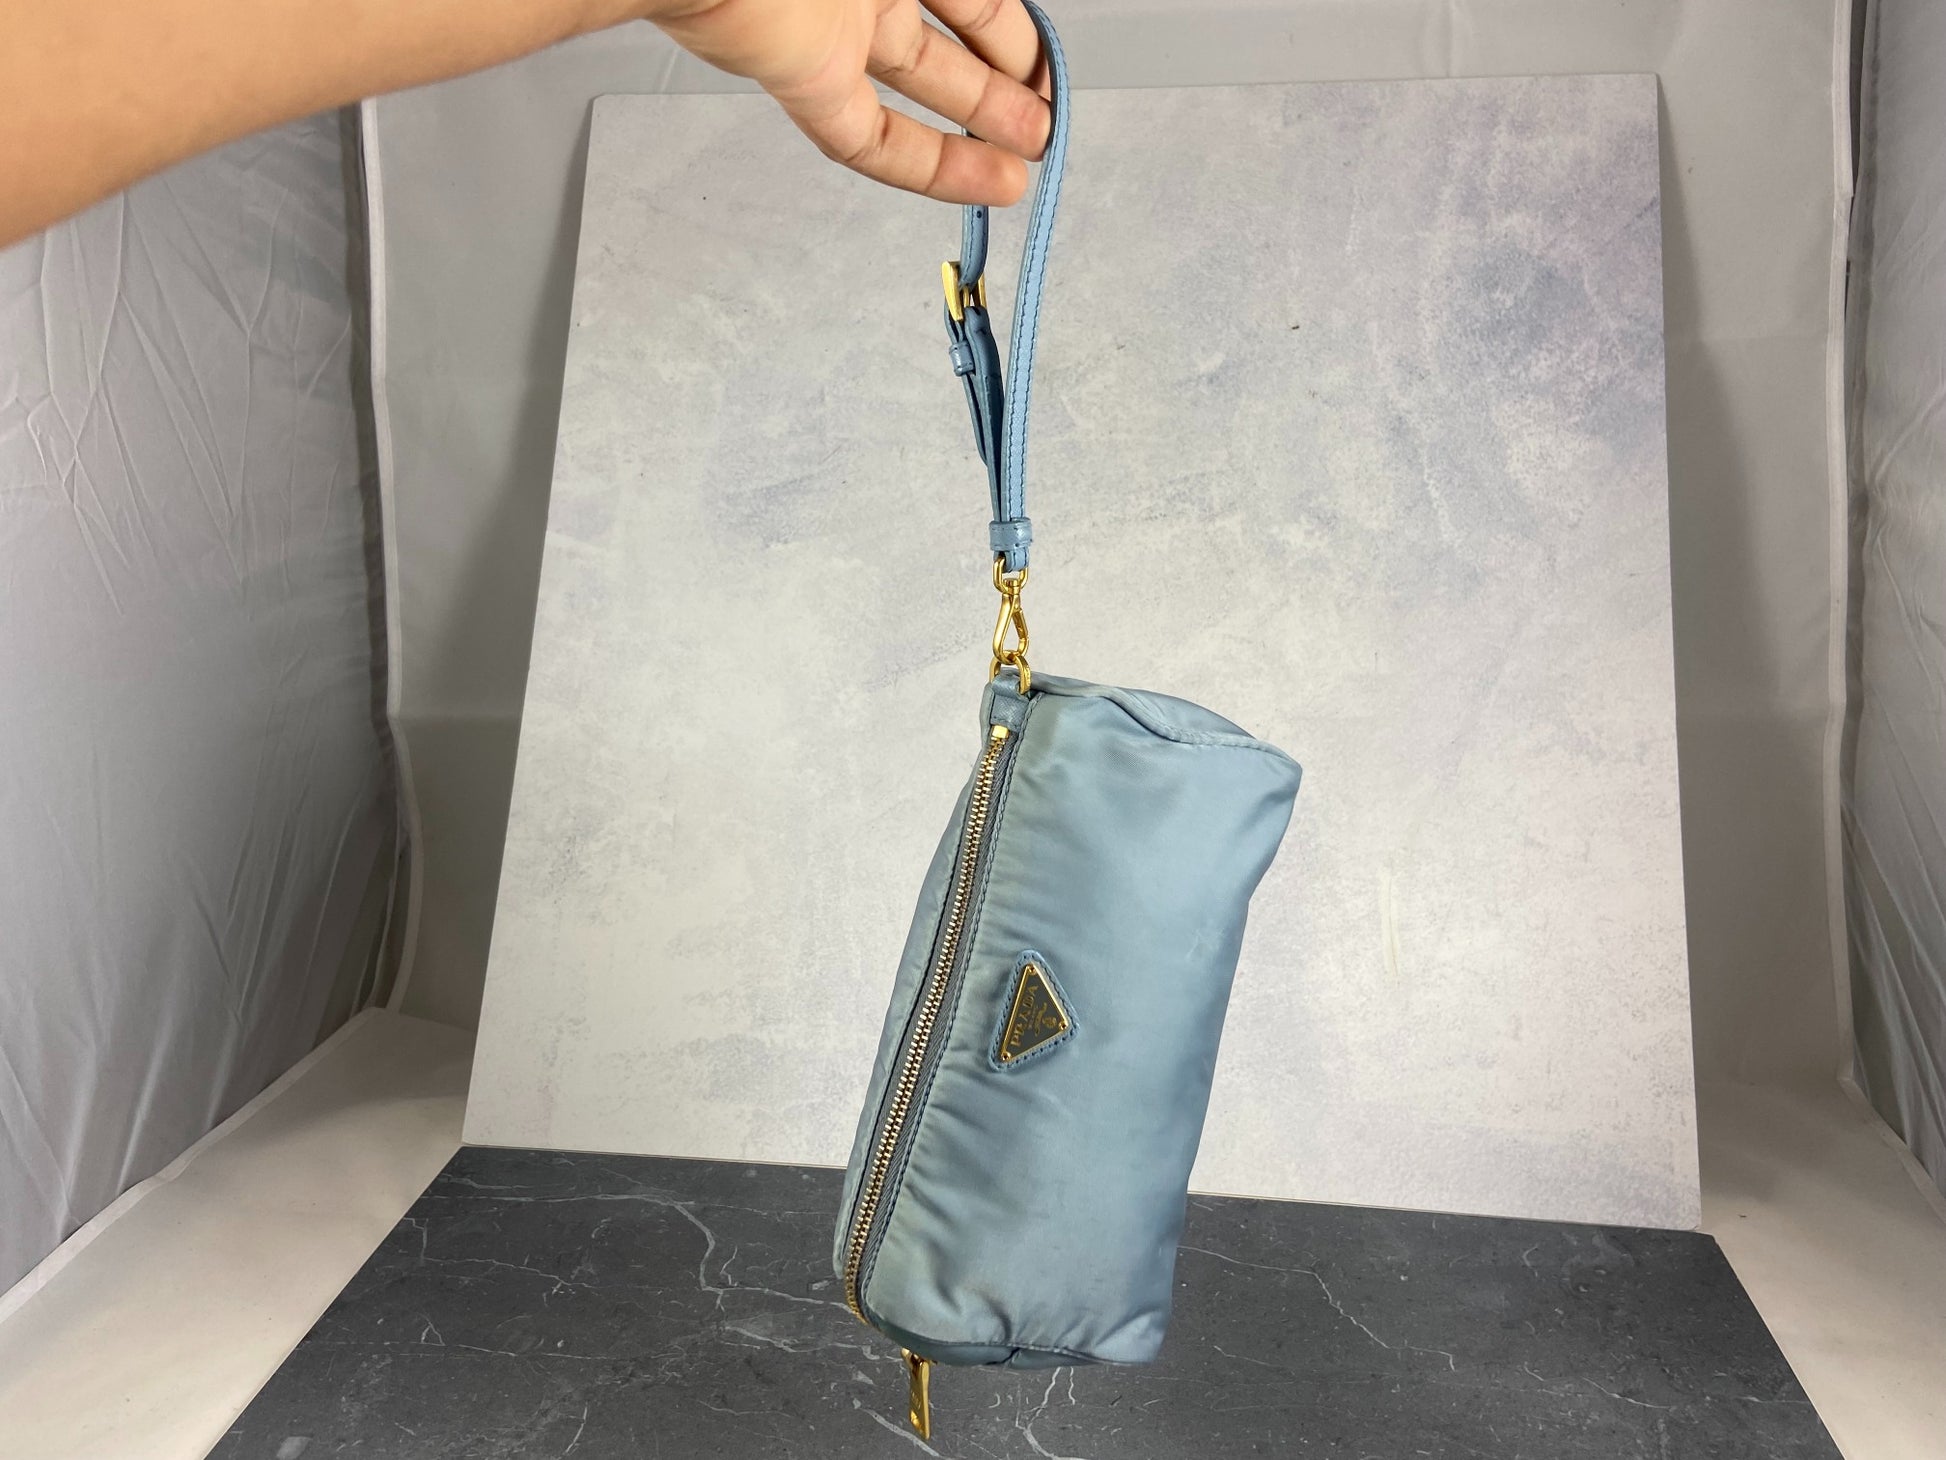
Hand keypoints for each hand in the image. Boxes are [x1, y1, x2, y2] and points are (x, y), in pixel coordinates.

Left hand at [646, 0, 1051, 204]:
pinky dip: (933, 166)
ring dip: (979, 123)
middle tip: (1046, 119)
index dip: (1011, 28)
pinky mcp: (804, 80)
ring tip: (1028, 166)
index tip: (1048, 66)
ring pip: (919, 84)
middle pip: (947, 33)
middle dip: (1004, 75)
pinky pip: (873, 137)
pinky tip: (985, 185)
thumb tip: (987, 1)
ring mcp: (831, 29)